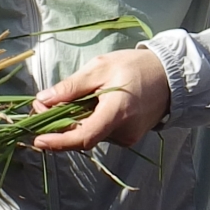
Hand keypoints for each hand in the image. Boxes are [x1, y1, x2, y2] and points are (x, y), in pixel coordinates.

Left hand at [30, 49, 169, 151]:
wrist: (171, 76)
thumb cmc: (136, 67)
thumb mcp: (100, 69)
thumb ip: (71, 87)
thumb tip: (43, 100)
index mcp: (117, 113)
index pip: (83, 137)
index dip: (58, 141)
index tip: (38, 139)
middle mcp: (123, 132)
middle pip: (82, 135)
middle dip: (57, 123)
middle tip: (41, 104)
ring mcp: (127, 137)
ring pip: (89, 133)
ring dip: (70, 120)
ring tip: (61, 99)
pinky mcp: (127, 136)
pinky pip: (99, 132)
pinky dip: (85, 121)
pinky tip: (81, 105)